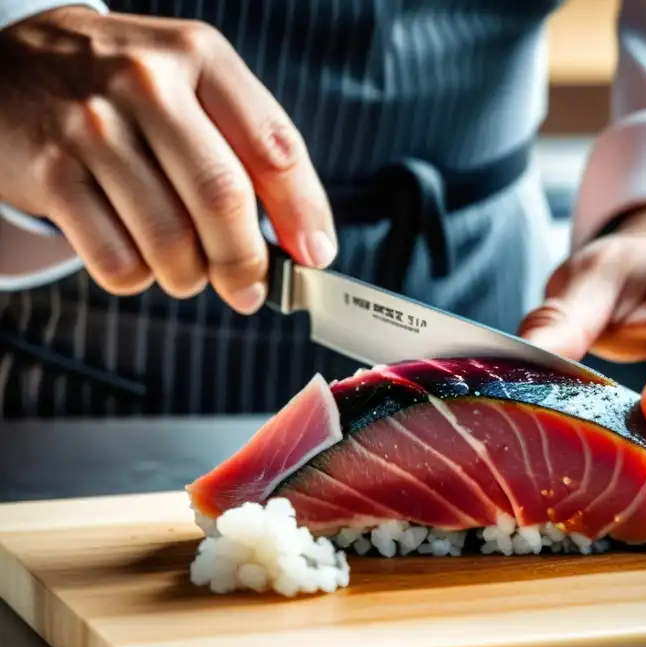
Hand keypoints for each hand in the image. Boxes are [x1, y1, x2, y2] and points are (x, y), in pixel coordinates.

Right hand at [0, 7, 335, 312]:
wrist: (10, 68)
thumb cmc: (125, 91)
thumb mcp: (193, 85)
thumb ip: (251, 150)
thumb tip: (304, 244)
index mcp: (200, 59)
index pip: (274, 148)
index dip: (304, 214)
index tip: (315, 257)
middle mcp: (147, 84)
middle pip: (222, 198)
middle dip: (245, 261)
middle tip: (250, 288)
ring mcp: (92, 127)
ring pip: (171, 241)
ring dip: (190, 276)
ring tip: (188, 267)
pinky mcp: (51, 173)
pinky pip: (118, 262)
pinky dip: (139, 277)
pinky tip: (138, 253)